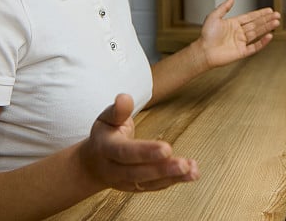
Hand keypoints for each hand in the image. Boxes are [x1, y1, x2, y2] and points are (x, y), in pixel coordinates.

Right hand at [80, 94, 199, 192]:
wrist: (93, 163)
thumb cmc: (105, 134)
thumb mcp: (107, 118)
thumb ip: (118, 110)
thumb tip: (124, 97)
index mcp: (106, 149)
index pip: (125, 152)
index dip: (145, 152)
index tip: (167, 148)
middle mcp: (114, 170)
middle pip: (139, 172)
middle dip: (162, 169)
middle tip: (184, 164)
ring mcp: (125, 182)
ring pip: (149, 183)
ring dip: (172, 177)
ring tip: (193, 171)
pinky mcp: (137, 187)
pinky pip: (155, 186)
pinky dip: (174, 181)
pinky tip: (191, 174)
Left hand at [197, 0, 280, 68]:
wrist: (203, 51)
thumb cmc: (206, 35)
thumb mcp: (214, 16)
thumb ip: (224, 7)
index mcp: (233, 24)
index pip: (250, 17)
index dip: (260, 13)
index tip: (269, 10)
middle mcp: (238, 32)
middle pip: (256, 24)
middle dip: (267, 19)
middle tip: (277, 15)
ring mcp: (241, 42)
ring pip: (257, 33)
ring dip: (267, 28)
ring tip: (276, 22)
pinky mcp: (242, 52)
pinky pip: (255, 47)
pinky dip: (262, 42)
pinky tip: (269, 36)